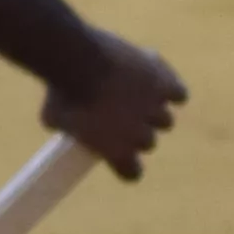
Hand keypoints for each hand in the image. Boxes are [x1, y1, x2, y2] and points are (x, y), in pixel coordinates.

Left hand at [42, 30, 188, 179]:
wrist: (77, 61)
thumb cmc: (60, 92)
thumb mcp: (54, 117)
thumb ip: (68, 128)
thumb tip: (66, 126)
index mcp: (117, 152)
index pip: (132, 173)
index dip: (126, 164)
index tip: (118, 156)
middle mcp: (141, 136)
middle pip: (148, 142)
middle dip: (137, 133)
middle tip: (122, 118)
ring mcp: (155, 109)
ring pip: (165, 120)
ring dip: (153, 112)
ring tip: (139, 97)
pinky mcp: (163, 83)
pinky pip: (179, 94)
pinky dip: (172, 91)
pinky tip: (161, 84)